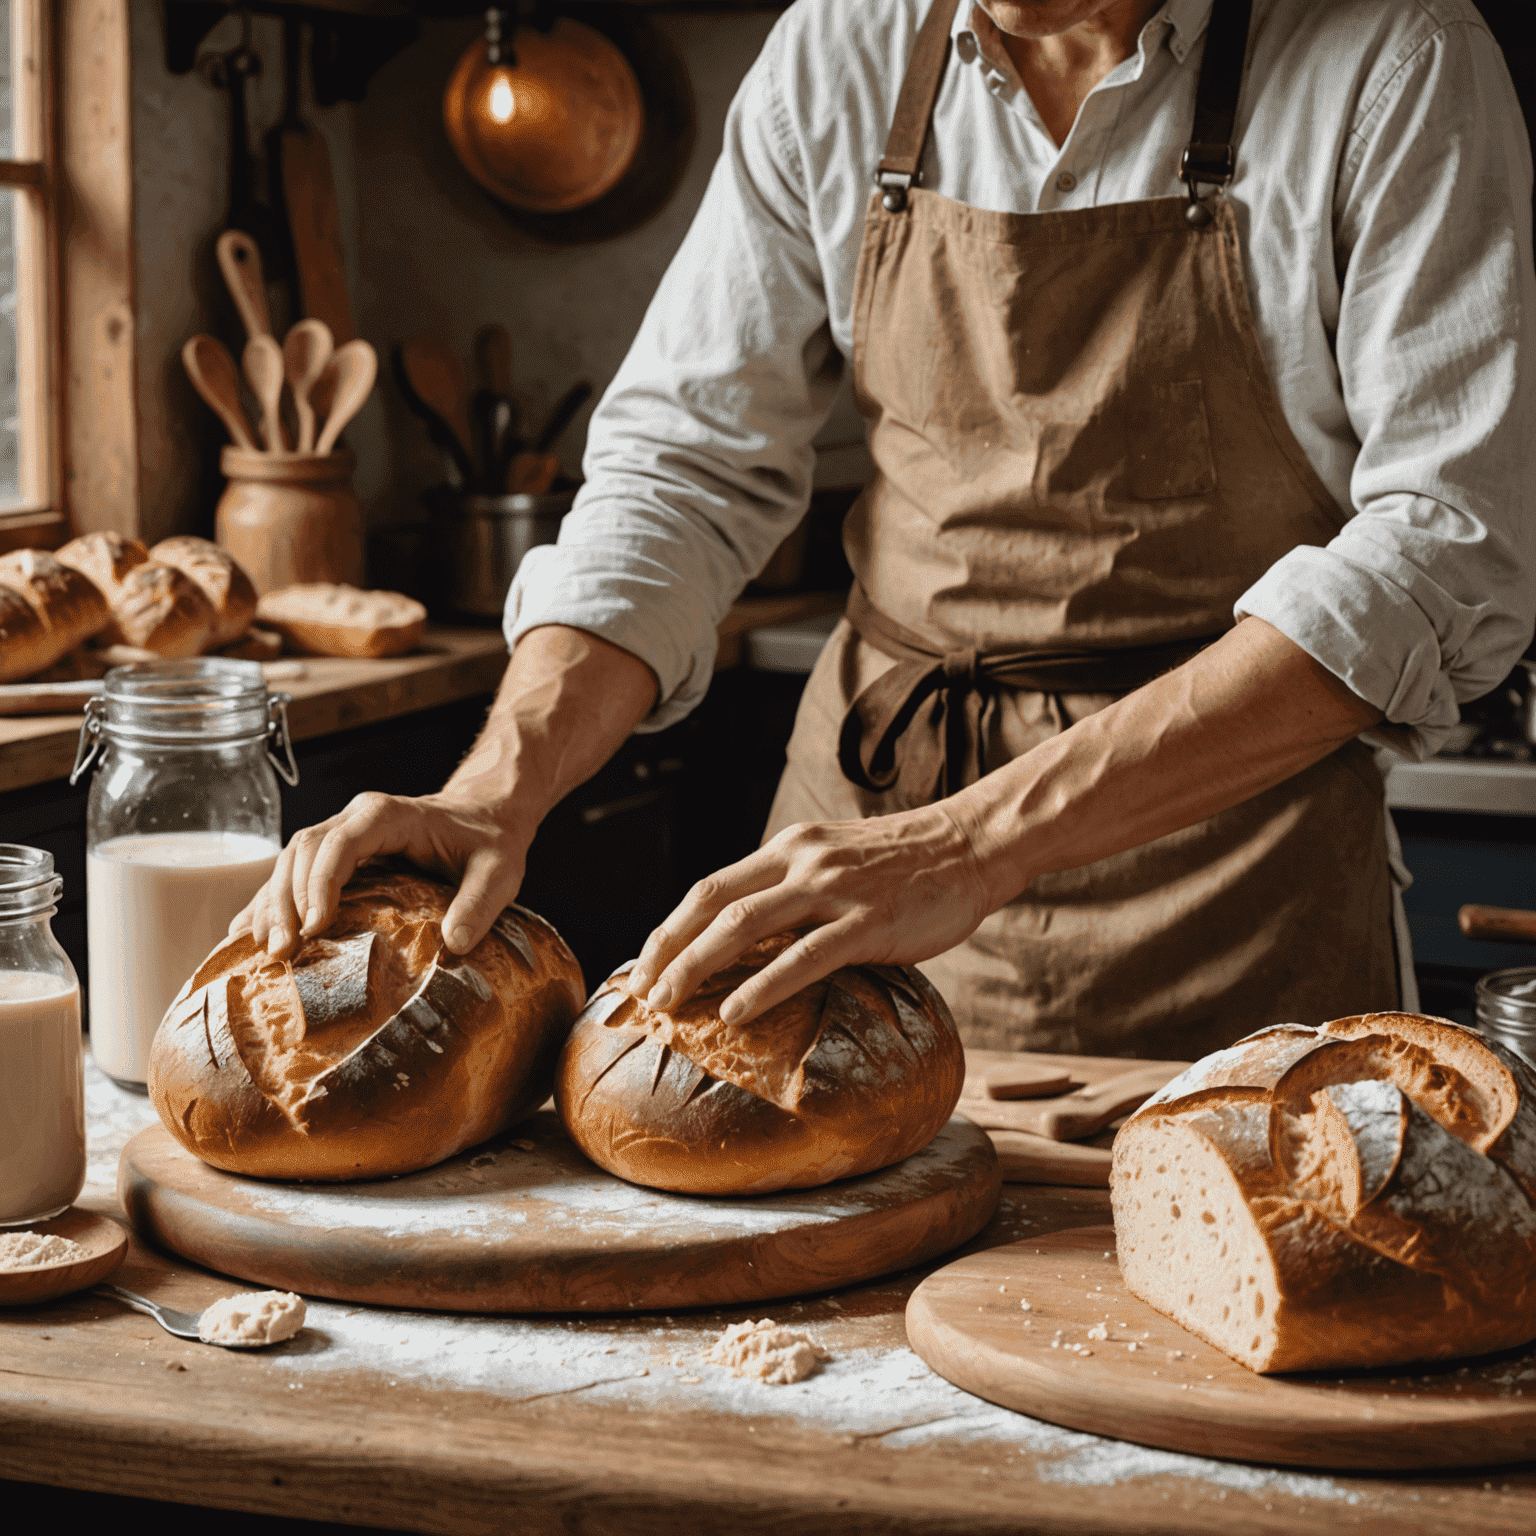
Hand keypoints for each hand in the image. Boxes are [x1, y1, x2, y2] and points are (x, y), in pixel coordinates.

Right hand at [230, 790, 534, 959]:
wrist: (487, 816)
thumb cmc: (491, 842)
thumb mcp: (499, 873)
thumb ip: (480, 904)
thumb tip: (456, 944)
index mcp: (388, 815)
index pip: (340, 844)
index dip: (320, 884)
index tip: (316, 928)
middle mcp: (356, 819)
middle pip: (303, 853)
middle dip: (286, 902)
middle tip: (283, 952)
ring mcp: (341, 835)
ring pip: (290, 863)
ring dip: (273, 906)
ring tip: (267, 953)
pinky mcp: (336, 856)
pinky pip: (293, 875)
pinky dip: (270, 904)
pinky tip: (248, 936)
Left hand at [623, 804, 991, 1025]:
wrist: (971, 844)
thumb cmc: (906, 863)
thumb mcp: (837, 859)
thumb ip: (795, 888)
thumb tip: (752, 938)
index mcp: (789, 847)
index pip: (710, 886)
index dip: (669, 927)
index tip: (644, 964)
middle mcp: (801, 861)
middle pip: (711, 904)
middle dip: (667, 949)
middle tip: (639, 992)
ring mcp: (833, 889)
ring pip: (744, 926)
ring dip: (697, 966)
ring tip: (669, 1004)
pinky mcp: (867, 921)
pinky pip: (804, 957)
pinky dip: (762, 986)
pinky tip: (735, 1013)